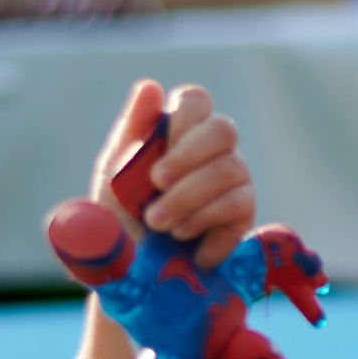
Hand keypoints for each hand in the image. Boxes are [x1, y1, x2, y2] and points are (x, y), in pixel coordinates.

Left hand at [94, 78, 254, 270]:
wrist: (133, 272)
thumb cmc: (121, 218)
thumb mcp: (115, 172)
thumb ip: (132, 129)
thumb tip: (150, 86)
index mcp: (177, 133)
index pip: (196, 101)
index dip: (185, 117)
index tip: (159, 147)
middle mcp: (211, 152)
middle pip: (223, 129)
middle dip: (187, 157)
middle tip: (156, 182)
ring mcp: (232, 181)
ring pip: (230, 168)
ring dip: (187, 196)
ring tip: (158, 223)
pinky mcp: (243, 214)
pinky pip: (237, 203)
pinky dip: (204, 220)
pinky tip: (182, 236)